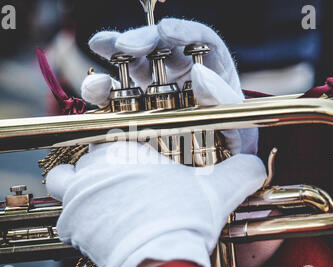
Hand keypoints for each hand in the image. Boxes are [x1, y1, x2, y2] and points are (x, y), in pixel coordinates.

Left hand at [46, 142, 265, 266]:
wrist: (159, 258)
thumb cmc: (183, 218)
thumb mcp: (217, 190)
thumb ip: (240, 172)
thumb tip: (258, 166)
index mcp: (125, 150)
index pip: (111, 138)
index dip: (120, 150)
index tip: (131, 163)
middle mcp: (94, 168)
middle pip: (85, 157)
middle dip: (98, 168)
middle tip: (117, 183)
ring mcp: (78, 196)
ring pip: (61, 180)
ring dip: (72, 186)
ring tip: (94, 198)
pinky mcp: (72, 226)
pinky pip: (63, 216)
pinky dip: (74, 220)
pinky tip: (94, 227)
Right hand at [81, 18, 257, 154]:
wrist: (213, 170)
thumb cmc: (231, 142)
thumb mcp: (237, 124)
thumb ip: (223, 99)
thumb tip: (200, 74)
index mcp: (211, 69)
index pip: (199, 40)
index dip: (183, 31)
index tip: (166, 30)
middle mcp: (181, 73)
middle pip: (160, 45)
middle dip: (142, 40)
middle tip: (126, 46)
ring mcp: (155, 87)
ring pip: (134, 63)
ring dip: (115, 51)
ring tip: (100, 46)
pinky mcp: (135, 106)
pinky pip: (117, 93)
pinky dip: (104, 89)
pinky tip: (95, 88)